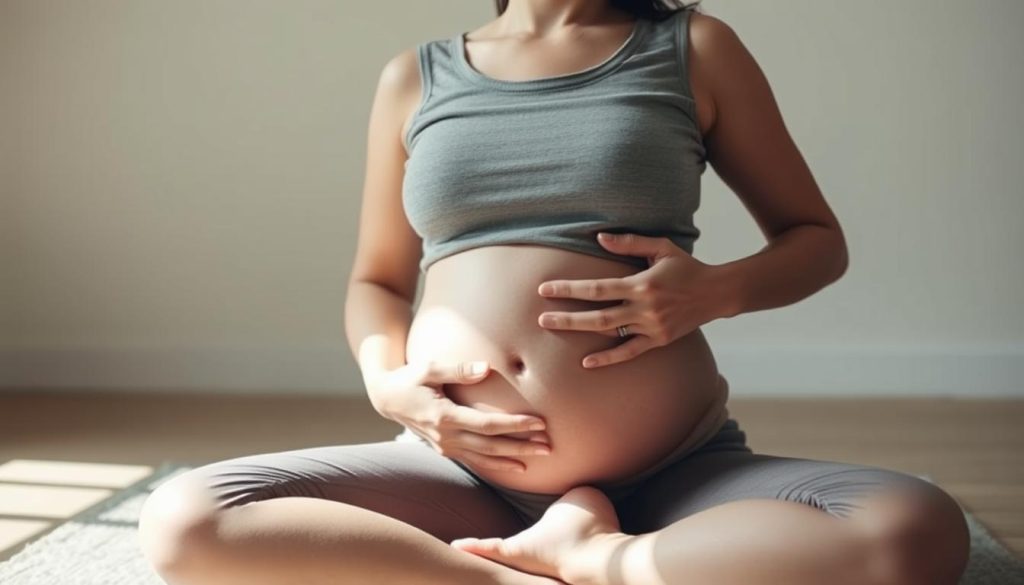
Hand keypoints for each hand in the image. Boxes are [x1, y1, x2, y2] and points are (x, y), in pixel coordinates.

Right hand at [365, 361, 551, 472]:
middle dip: (522, 447)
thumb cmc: (409, 378)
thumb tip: (486, 368)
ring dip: (513, 458)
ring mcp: (445, 446)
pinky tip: (514, 465)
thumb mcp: (429, 368)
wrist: (387, 398)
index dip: (515, 425)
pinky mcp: (445, 449)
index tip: (539, 423)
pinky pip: (475, 460)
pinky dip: (496, 464)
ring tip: (538, 459)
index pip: (488, 425)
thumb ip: (458, 369)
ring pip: (485, 457)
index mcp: (444, 416)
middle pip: (491, 446)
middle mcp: (446, 436)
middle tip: (549, 447)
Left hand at [537, 232, 732, 368]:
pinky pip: (629, 352)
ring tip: (554, 331)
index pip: (597, 288)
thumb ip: (630, 243)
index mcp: (641, 283)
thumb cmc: (685, 267)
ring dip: (580, 333)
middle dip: (567, 317)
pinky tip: (586, 362)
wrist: (717, 293)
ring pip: (610, 333)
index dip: (569, 289)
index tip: (545, 289)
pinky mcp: (659, 340)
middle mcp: (644, 308)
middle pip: (598, 315)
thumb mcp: (661, 248)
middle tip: (540, 319)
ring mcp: (651, 327)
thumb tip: (599, 238)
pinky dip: (607, 358)